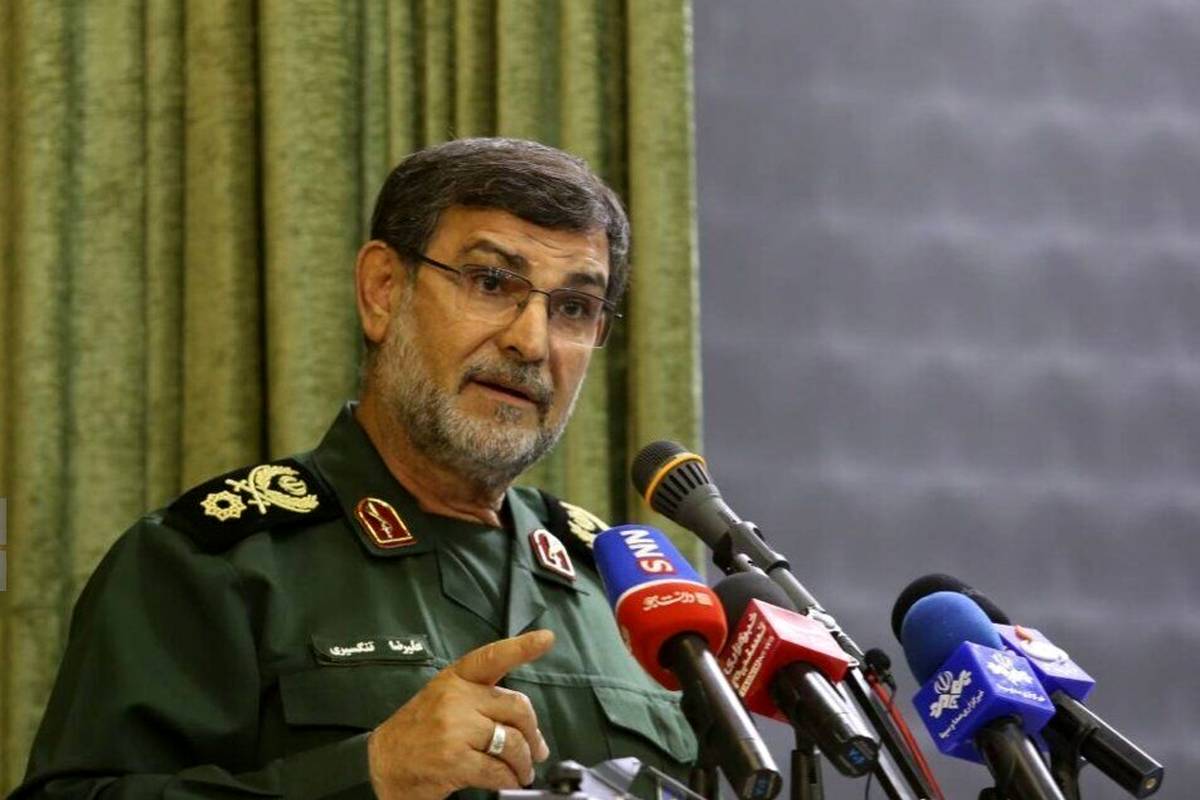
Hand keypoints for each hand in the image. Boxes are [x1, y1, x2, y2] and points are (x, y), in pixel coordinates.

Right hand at [367, 629, 555, 799]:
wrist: (382, 764)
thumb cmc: (418, 732)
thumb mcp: (445, 700)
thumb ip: (483, 702)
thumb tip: (530, 730)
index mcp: (455, 678)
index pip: (492, 657)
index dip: (522, 647)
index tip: (546, 639)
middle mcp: (455, 698)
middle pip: (516, 708)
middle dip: (533, 733)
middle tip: (537, 750)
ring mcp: (454, 729)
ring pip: (512, 742)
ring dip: (524, 762)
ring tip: (523, 771)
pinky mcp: (454, 760)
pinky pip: (498, 770)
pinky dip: (509, 779)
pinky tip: (508, 781)